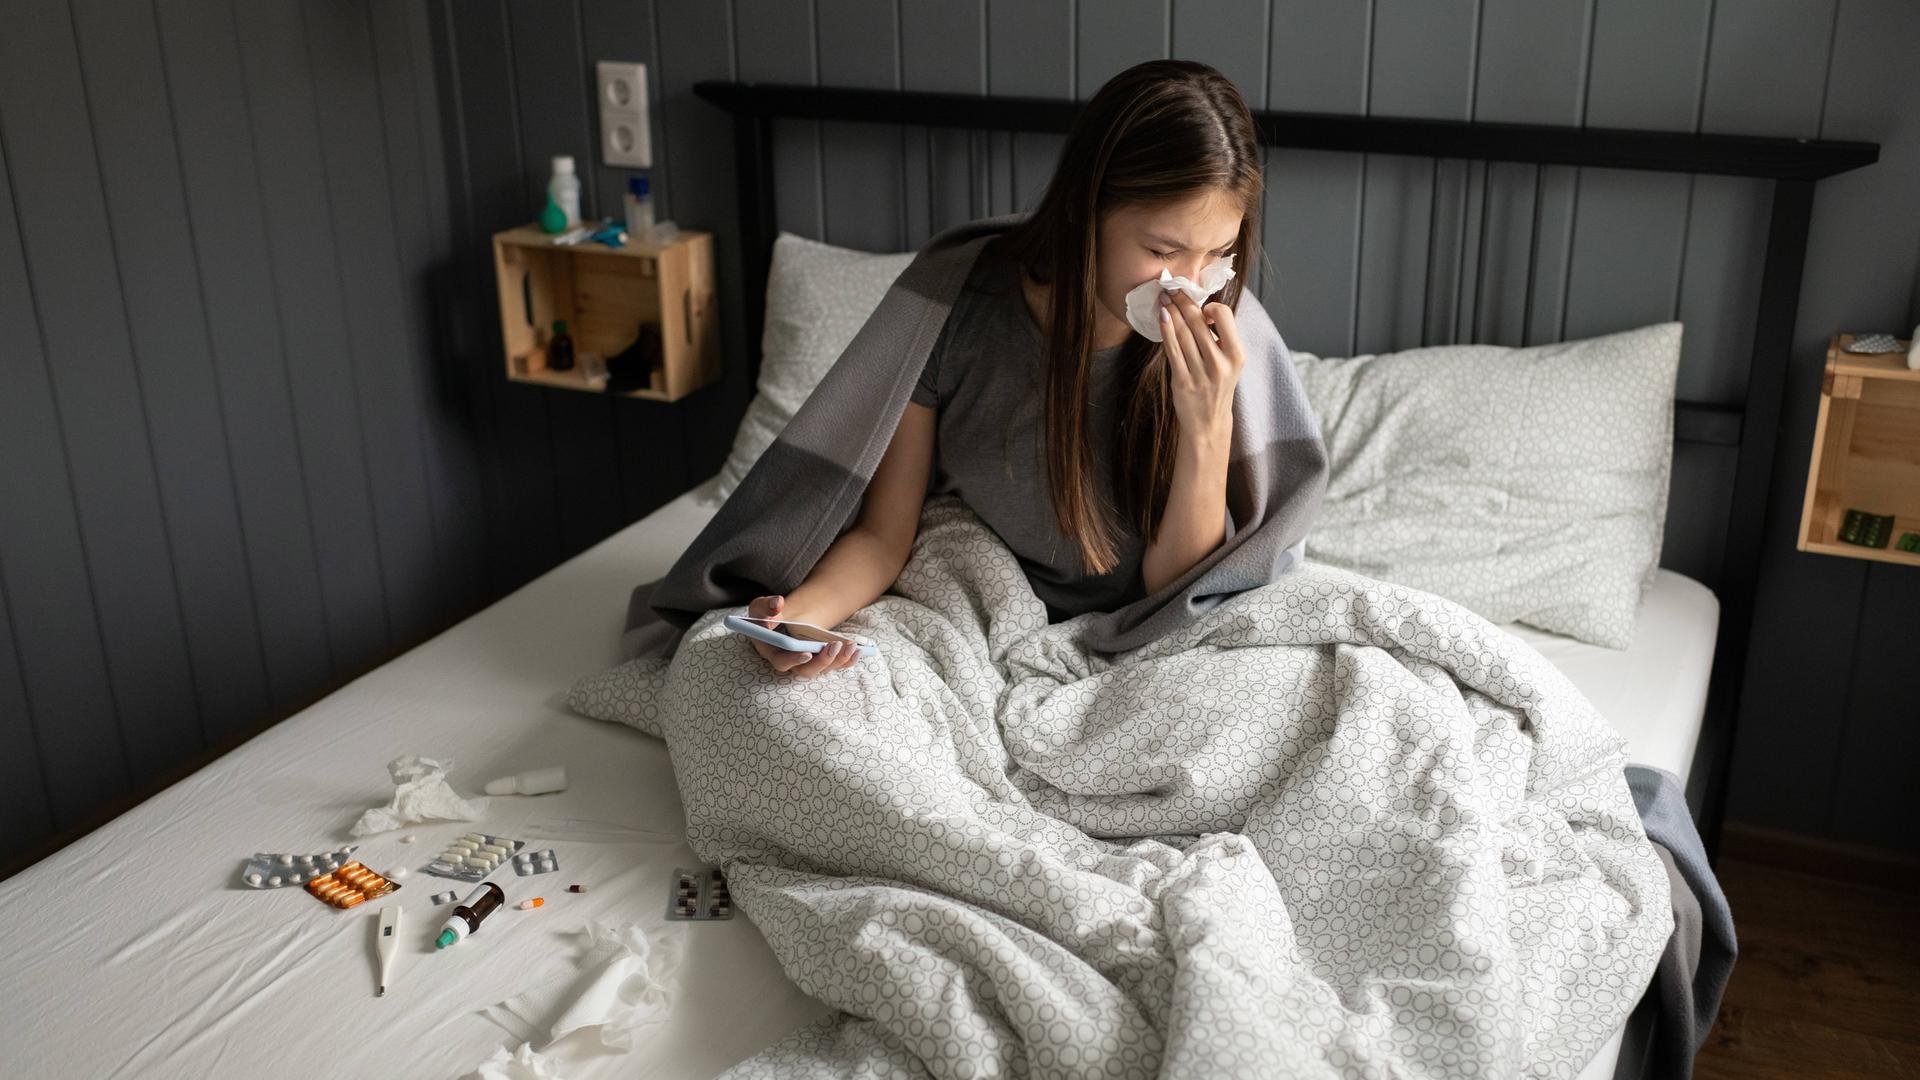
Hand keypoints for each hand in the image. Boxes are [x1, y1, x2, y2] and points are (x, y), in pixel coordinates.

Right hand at [744, 594, 859, 677]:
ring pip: (823, 669)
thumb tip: (777, 605)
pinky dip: (847, 660)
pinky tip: (858, 650)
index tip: (807, 653)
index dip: (794, 660)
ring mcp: (806, 663)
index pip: (781, 663)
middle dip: (823, 661)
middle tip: (835, 646)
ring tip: (852, 646)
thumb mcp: (760, 608)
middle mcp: (790, 663)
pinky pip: (833, 665)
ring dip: (839, 660)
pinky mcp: (818, 660)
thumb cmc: (766, 615)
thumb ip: (766, 607)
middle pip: (806, 670)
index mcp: (773, 653)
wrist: (778, 621)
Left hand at [1158, 290, 1244, 441]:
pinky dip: (1166, 330)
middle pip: (1197, 322)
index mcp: (1236, 355)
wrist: (1208, 422)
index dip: (1210, 307)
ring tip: (1164, 299)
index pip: (1224, 316)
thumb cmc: (1218, 386)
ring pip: (1182, 333)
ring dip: (1172, 311)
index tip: (1202, 308)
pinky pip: (1172, 350)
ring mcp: (1201, 373)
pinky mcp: (1182, 381)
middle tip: (1172, 288)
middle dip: (1183, 301)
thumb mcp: (1230, 362)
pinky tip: (1162, 317)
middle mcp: (1220, 364)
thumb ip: (1220, 338)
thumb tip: (1200, 308)